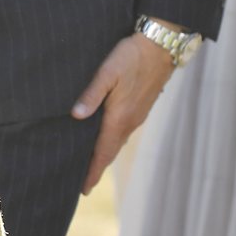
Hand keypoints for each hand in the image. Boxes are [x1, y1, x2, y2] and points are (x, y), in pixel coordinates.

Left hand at [71, 33, 173, 193]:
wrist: (161, 46)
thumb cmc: (130, 56)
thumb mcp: (107, 72)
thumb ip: (91, 95)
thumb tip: (75, 116)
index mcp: (119, 118)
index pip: (102, 152)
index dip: (92, 171)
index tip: (83, 190)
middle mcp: (130, 122)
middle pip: (110, 152)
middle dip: (97, 169)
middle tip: (84, 185)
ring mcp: (138, 116)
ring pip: (118, 142)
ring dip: (105, 156)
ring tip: (92, 166)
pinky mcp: (141, 108)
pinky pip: (125, 132)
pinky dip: (113, 142)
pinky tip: (108, 139)